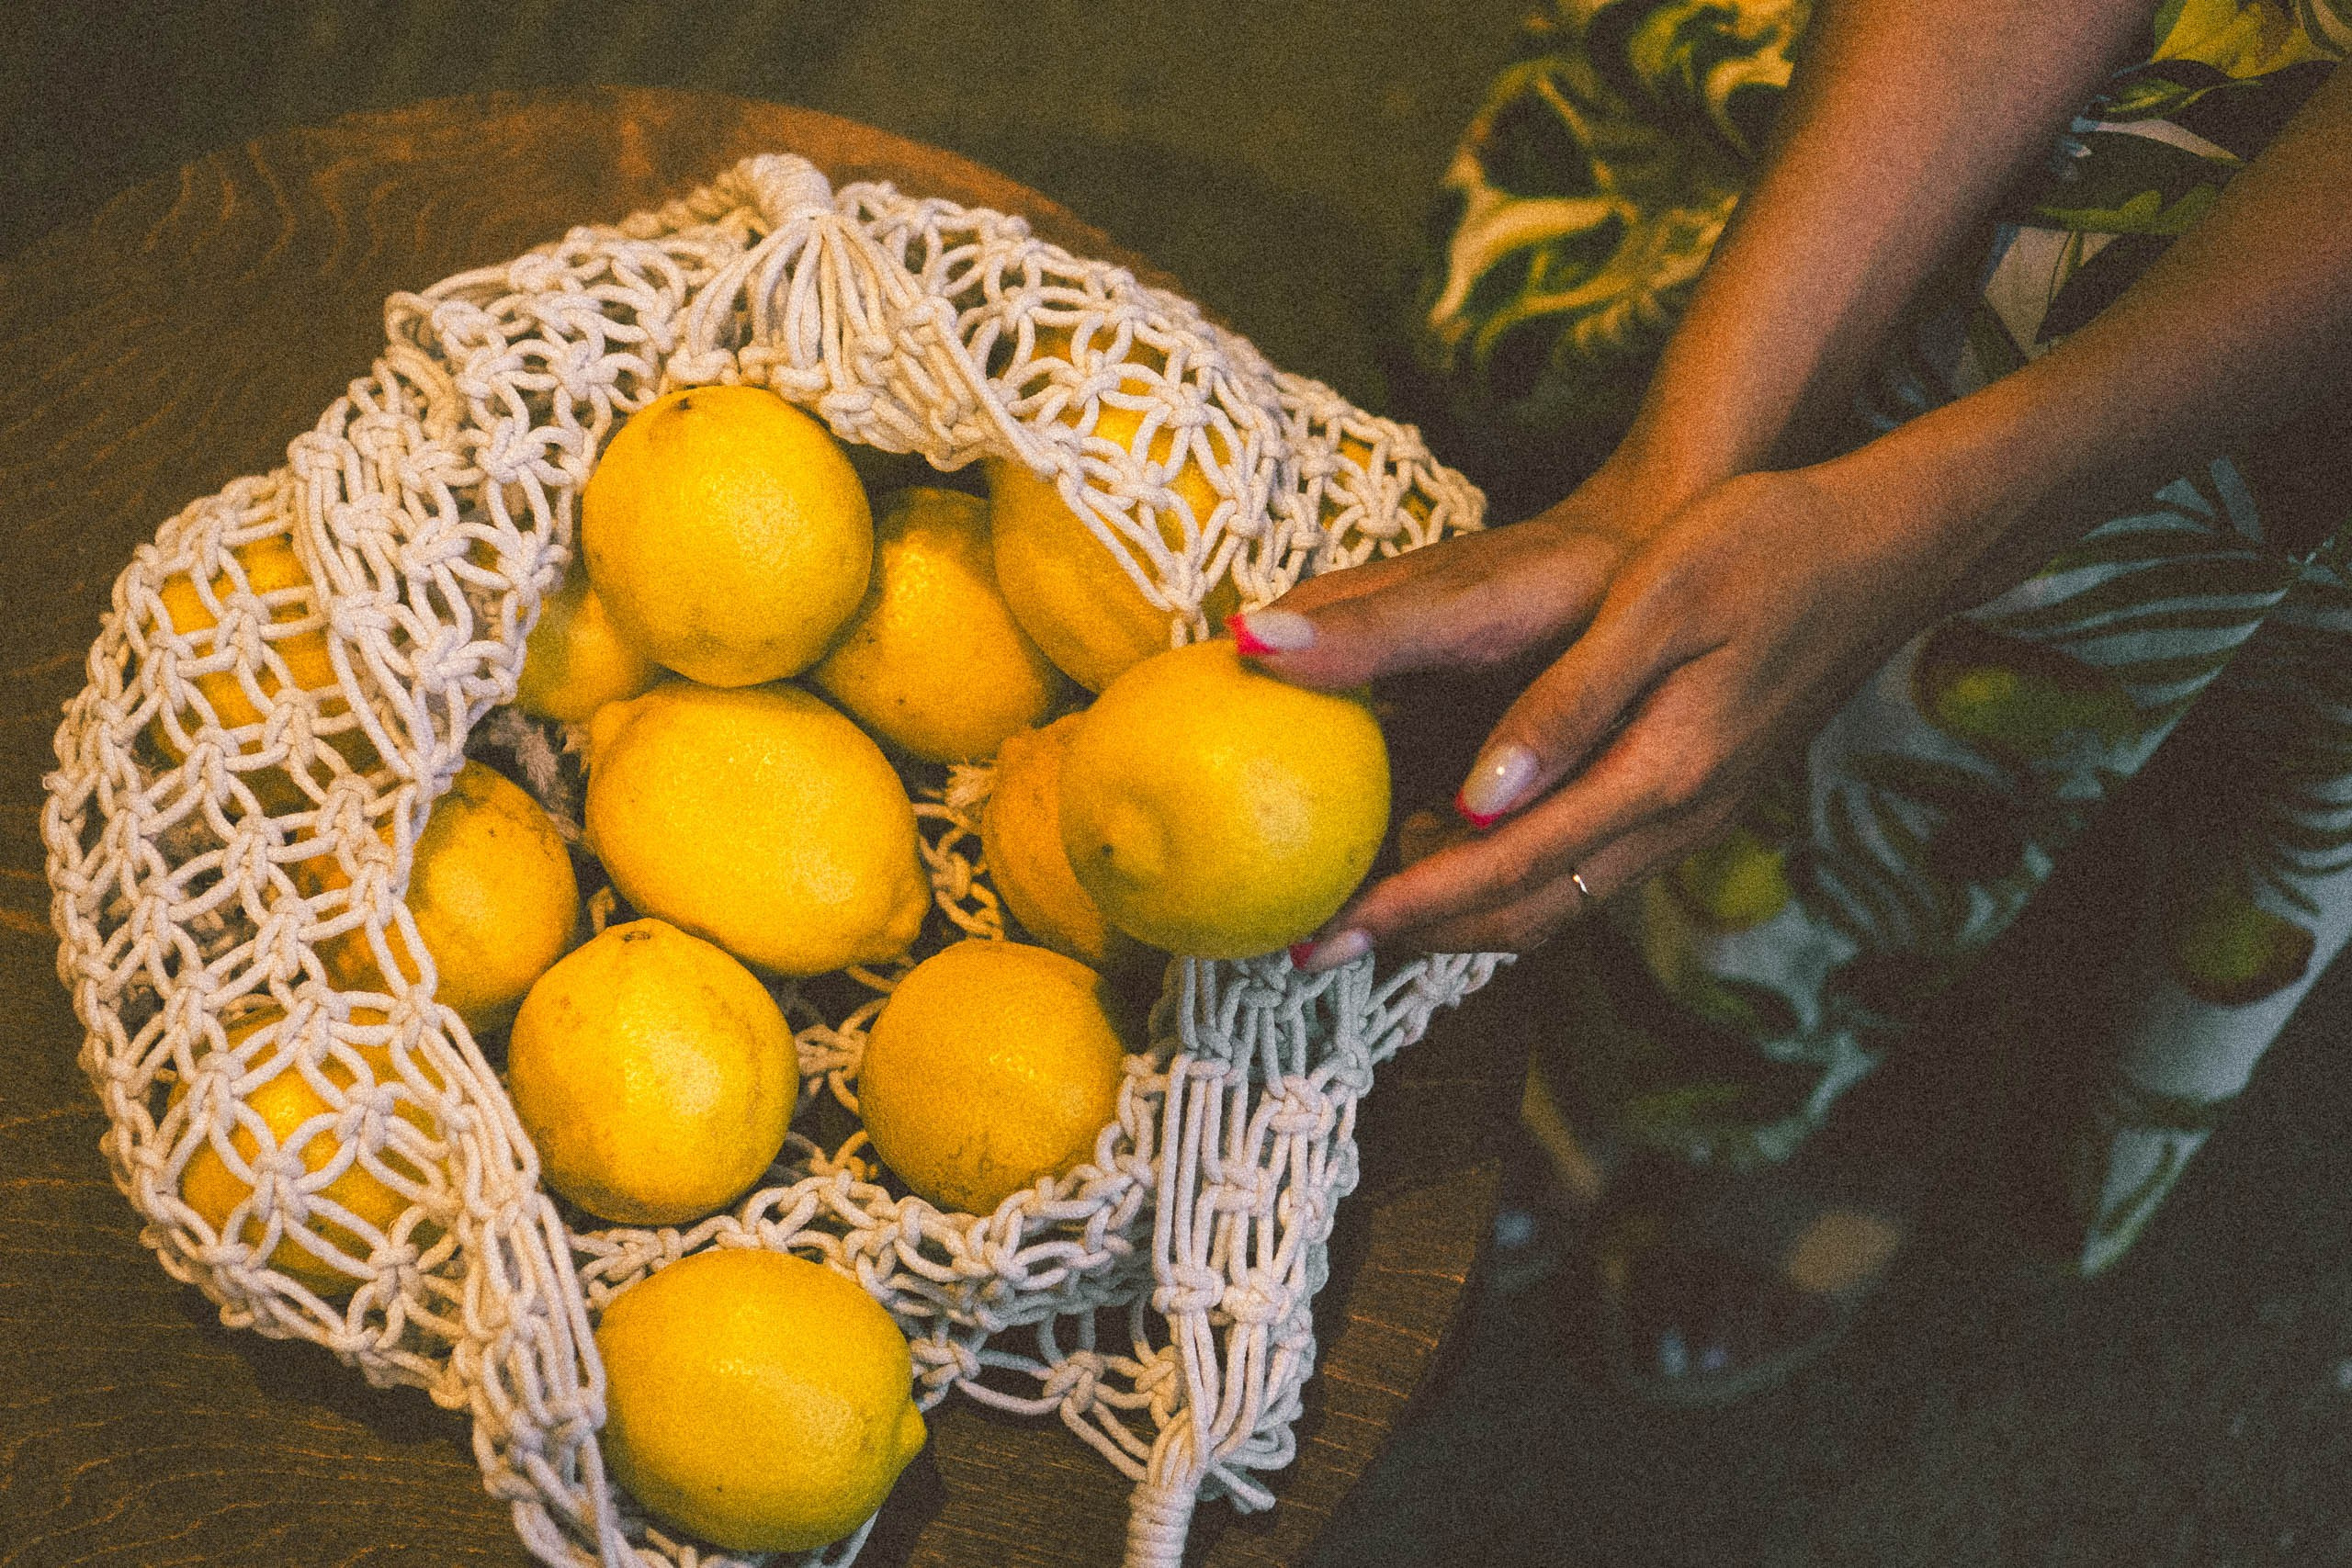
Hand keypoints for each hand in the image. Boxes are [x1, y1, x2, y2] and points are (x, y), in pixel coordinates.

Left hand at [1239, 456, 1964, 964]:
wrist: (1885, 545)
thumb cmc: (1765, 547)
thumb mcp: (1660, 602)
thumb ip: (1566, 706)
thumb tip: (1476, 802)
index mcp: (1657, 776)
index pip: (1505, 872)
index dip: (1408, 909)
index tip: (1325, 934)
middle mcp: (1673, 818)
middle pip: (1524, 913)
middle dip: (1418, 936)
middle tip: (1319, 944)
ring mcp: (1689, 815)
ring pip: (1554, 899)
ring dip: (1461, 915)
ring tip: (1369, 910)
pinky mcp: (1692, 794)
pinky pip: (1582, 866)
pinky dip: (1509, 877)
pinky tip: (1455, 846)